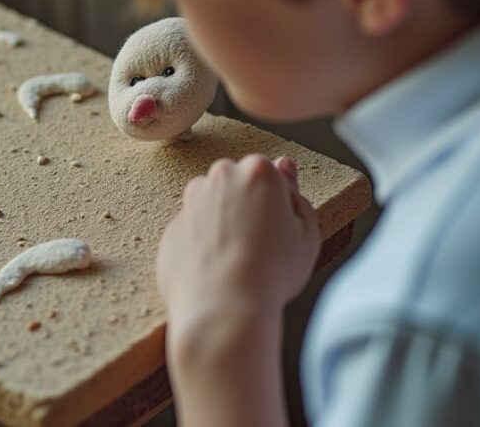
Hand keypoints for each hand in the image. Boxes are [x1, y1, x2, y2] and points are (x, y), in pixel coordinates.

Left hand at [156, 155, 319, 329]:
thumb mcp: (307, 234)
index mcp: (257, 173)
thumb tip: (285, 170)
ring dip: (222, 222)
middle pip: (236, 184)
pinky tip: (218, 272)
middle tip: (262, 244)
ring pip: (210, 205)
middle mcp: (218, 179)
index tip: (282, 228)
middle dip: (247, 205)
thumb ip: (297, 195)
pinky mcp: (172, 230)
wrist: (224, 309)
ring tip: (239, 259)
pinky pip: (192, 234)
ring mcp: (190, 204)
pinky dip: (202, 247)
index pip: (271, 175)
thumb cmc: (270, 274)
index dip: (279, 204)